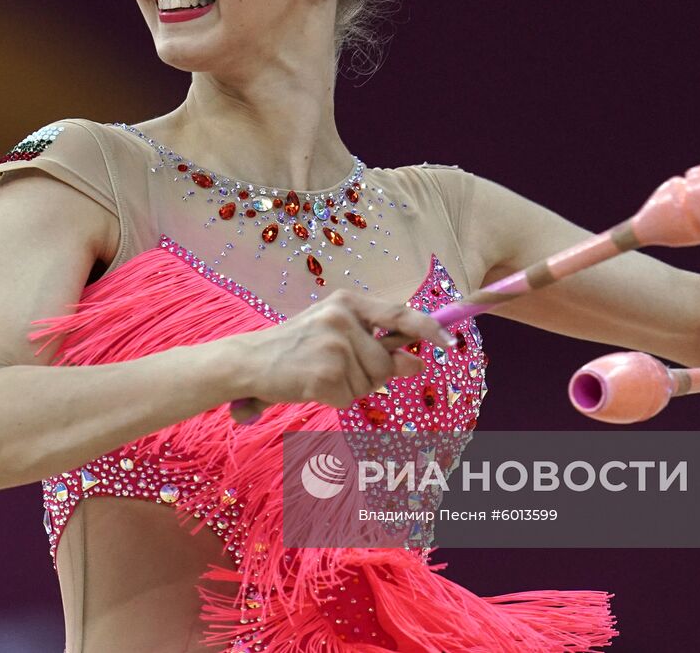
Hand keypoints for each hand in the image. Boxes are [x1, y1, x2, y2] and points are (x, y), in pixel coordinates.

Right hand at [228, 289, 455, 419]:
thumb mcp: (337, 335)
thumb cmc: (295, 348)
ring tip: (319, 374)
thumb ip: (378, 346)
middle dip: (371, 375)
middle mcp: (343, 318)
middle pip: (386, 362)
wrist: (249, 361)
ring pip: (370, 383)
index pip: (400, 315)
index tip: (450, 342)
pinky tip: (310, 385)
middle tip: (335, 369)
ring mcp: (334, 345)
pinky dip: (333, 398)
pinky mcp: (325, 373)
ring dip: (349, 388)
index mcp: (347, 302)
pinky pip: (349, 397)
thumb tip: (418, 362)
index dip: (429, 328)